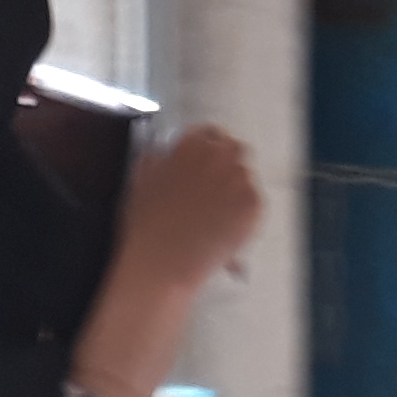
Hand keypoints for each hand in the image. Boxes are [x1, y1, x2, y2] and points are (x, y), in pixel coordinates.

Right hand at [73, 125, 260, 396]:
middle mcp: (220, 156)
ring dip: (234, 192)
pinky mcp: (254, 205)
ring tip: (215, 219)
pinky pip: (254, 203)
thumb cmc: (145, 225)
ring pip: (245, 178)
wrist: (163, 263)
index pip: (210, 133)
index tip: (204, 167)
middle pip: (234, 151)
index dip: (208, 150)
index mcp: (191, 145)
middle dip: (226, 167)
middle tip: (214, 193)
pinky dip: (243, 215)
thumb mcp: (141, 178)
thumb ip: (159, 156)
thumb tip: (168, 149)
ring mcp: (241, 180)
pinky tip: (223, 230)